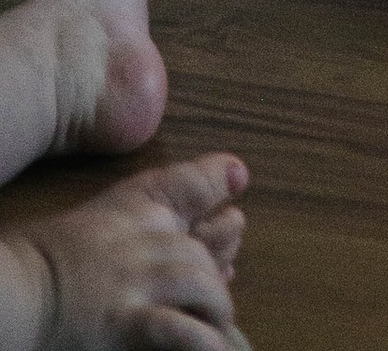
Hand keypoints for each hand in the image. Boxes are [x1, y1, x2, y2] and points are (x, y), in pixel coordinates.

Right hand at [3, 155, 253, 350]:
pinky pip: (181, 331)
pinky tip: (215, 349)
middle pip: (200, 248)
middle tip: (228, 278)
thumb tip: (184, 225)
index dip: (218, 181)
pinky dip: (203, 342)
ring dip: (215, 309)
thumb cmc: (42, 261)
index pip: (190, 183)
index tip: (237, 187)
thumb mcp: (93, 224)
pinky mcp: (127, 322)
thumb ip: (133, 224)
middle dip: (220, 263)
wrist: (16, 294)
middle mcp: (144, 237)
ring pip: (202, 285)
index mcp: (132, 206)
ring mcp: (138, 280)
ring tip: (219, 327)